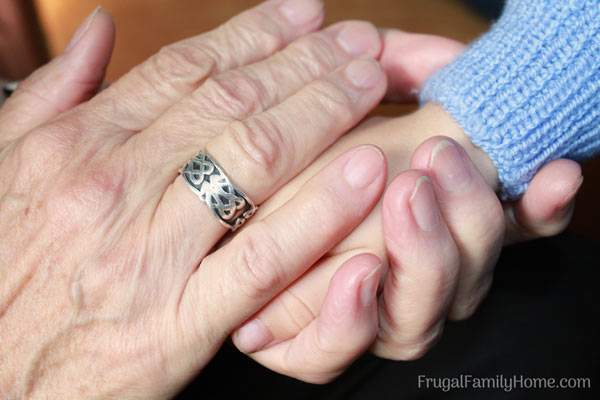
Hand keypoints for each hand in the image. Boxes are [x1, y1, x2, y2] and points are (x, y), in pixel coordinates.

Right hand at [0, 1, 397, 396]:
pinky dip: (319, 210)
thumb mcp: (8, 168)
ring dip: (324, 112)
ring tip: (369, 81)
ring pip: (255, 161)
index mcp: (78, 145)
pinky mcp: (180, 320)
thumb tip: (99, 29)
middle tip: (357, 40)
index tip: (304, 14)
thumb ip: (56, 94)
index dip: (255, 34)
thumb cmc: (7, 272)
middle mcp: (115, 186)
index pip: (186, 70)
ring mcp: (150, 251)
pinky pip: (263, 255)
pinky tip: (365, 171)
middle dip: (305, 62)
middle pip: (233, 104)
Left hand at [230, 31, 582, 381]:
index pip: (506, 234)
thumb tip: (451, 55)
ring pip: (415, 320)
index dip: (541, 212)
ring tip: (408, 196)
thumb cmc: (302, 151)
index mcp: (435, 232)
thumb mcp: (351, 101)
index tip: (556, 172)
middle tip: (442, 159)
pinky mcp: (307, 343)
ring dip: (422, 258)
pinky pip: (333, 353)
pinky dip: (348, 320)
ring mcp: (361, 316)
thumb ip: (403, 72)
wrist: (230, 199)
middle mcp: (409, 282)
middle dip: (466, 217)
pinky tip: (358, 274)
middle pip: (464, 277)